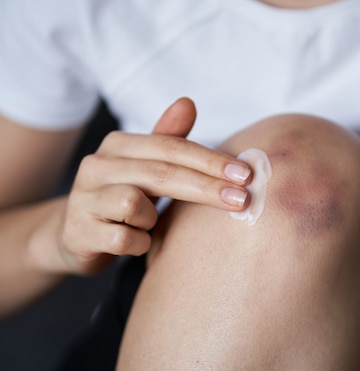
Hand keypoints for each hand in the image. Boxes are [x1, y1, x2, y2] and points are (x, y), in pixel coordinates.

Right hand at [58, 98, 250, 274]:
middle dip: (207, 187)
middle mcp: (97, 166)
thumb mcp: (146, 167)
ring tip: (149, 224)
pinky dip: (138, 243)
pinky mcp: (79, 232)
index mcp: (119, 145)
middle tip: (242, 200)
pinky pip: (123, 239)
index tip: (246, 175)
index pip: (173, 148)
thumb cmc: (123, 196)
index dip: (211, 161)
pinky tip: (137, 243)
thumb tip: (188, 102)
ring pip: (135, 205)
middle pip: (162, 174)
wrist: (77, 235)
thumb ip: (169, 138)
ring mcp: (84, 199)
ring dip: (153, 220)